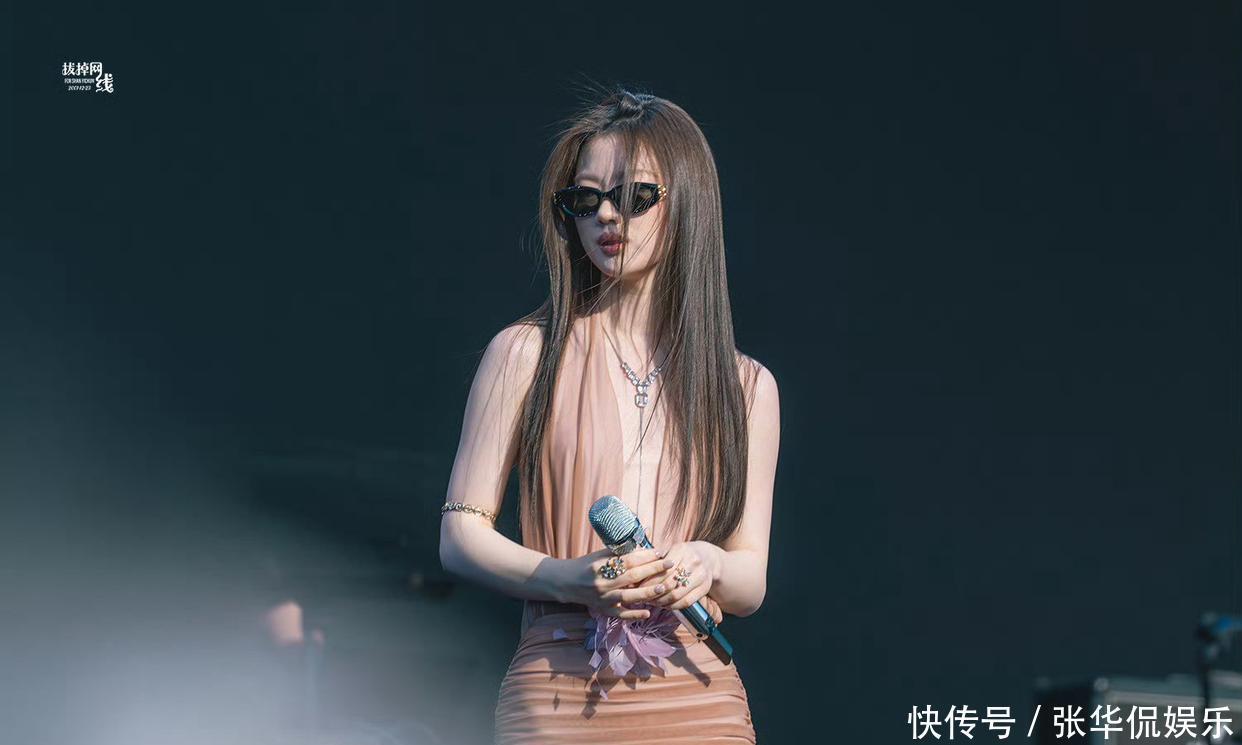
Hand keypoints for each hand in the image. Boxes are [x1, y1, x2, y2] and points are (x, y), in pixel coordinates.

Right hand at [552, 547, 675, 619]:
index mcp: (601, 565)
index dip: (646, 556)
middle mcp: (602, 582)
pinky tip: (648, 613)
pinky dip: (634, 614)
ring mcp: (603, 598)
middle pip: (632, 576)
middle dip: (653, 570)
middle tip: (670, 564)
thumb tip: (646, 532)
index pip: (628, 560)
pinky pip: (620, 614)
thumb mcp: (602, 553)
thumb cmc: (587, 565)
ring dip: (648, 592)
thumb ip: (624, 547)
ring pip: (628, 596)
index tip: (660, 552)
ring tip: (664, 587)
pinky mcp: (603, 610)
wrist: (565, 582)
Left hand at [632, 541, 722, 613]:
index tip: (637, 586)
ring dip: (661, 601)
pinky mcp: (704, 588)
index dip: (649, 580)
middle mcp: (693, 562)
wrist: (708, 558)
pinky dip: (673, 606)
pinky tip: (664, 605)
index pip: (662, 569)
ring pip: (677, 595)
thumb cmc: (683, 554)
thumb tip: (633, 568)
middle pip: (669, 583)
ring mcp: (701, 576)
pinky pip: (686, 602)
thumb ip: (654, 558)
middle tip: (642, 597)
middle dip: (653, 592)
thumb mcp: (670, 549)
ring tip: (651, 602)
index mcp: (682, 550)